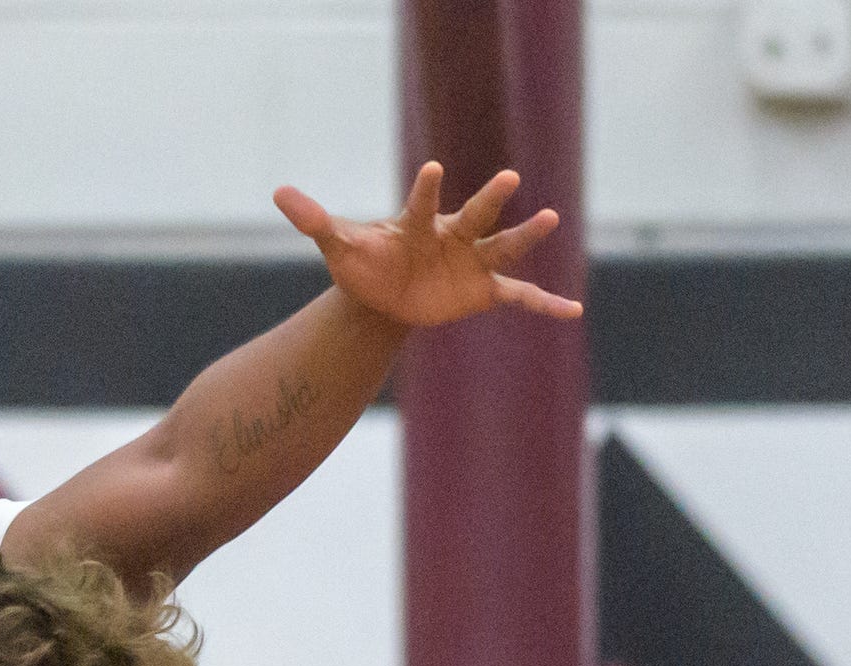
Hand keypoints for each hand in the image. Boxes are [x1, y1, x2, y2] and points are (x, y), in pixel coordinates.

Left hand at [277, 162, 580, 328]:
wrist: (383, 293)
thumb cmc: (364, 262)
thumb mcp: (339, 245)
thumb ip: (315, 220)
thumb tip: (278, 192)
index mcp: (417, 223)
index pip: (421, 204)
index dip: (426, 189)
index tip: (434, 168)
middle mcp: (451, 237)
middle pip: (474, 216)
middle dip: (490, 200)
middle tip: (509, 177)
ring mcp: (471, 263)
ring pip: (502, 248)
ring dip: (525, 236)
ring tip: (552, 218)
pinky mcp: (482, 292)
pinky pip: (519, 297)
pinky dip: (545, 305)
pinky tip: (573, 311)